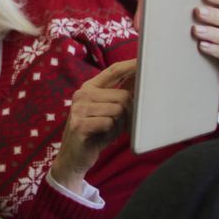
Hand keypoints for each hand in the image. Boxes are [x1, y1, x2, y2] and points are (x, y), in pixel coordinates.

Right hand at [50, 60, 135, 192]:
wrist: (73, 157)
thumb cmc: (95, 133)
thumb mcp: (108, 111)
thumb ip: (120, 96)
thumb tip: (141, 80)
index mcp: (89, 87)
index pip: (114, 70)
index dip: (131, 65)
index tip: (146, 60)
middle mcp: (82, 94)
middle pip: (123, 95)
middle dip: (128, 113)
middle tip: (118, 125)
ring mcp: (79, 109)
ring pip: (118, 110)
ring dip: (119, 125)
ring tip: (108, 131)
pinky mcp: (79, 124)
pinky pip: (109, 123)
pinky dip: (110, 132)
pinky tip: (101, 136)